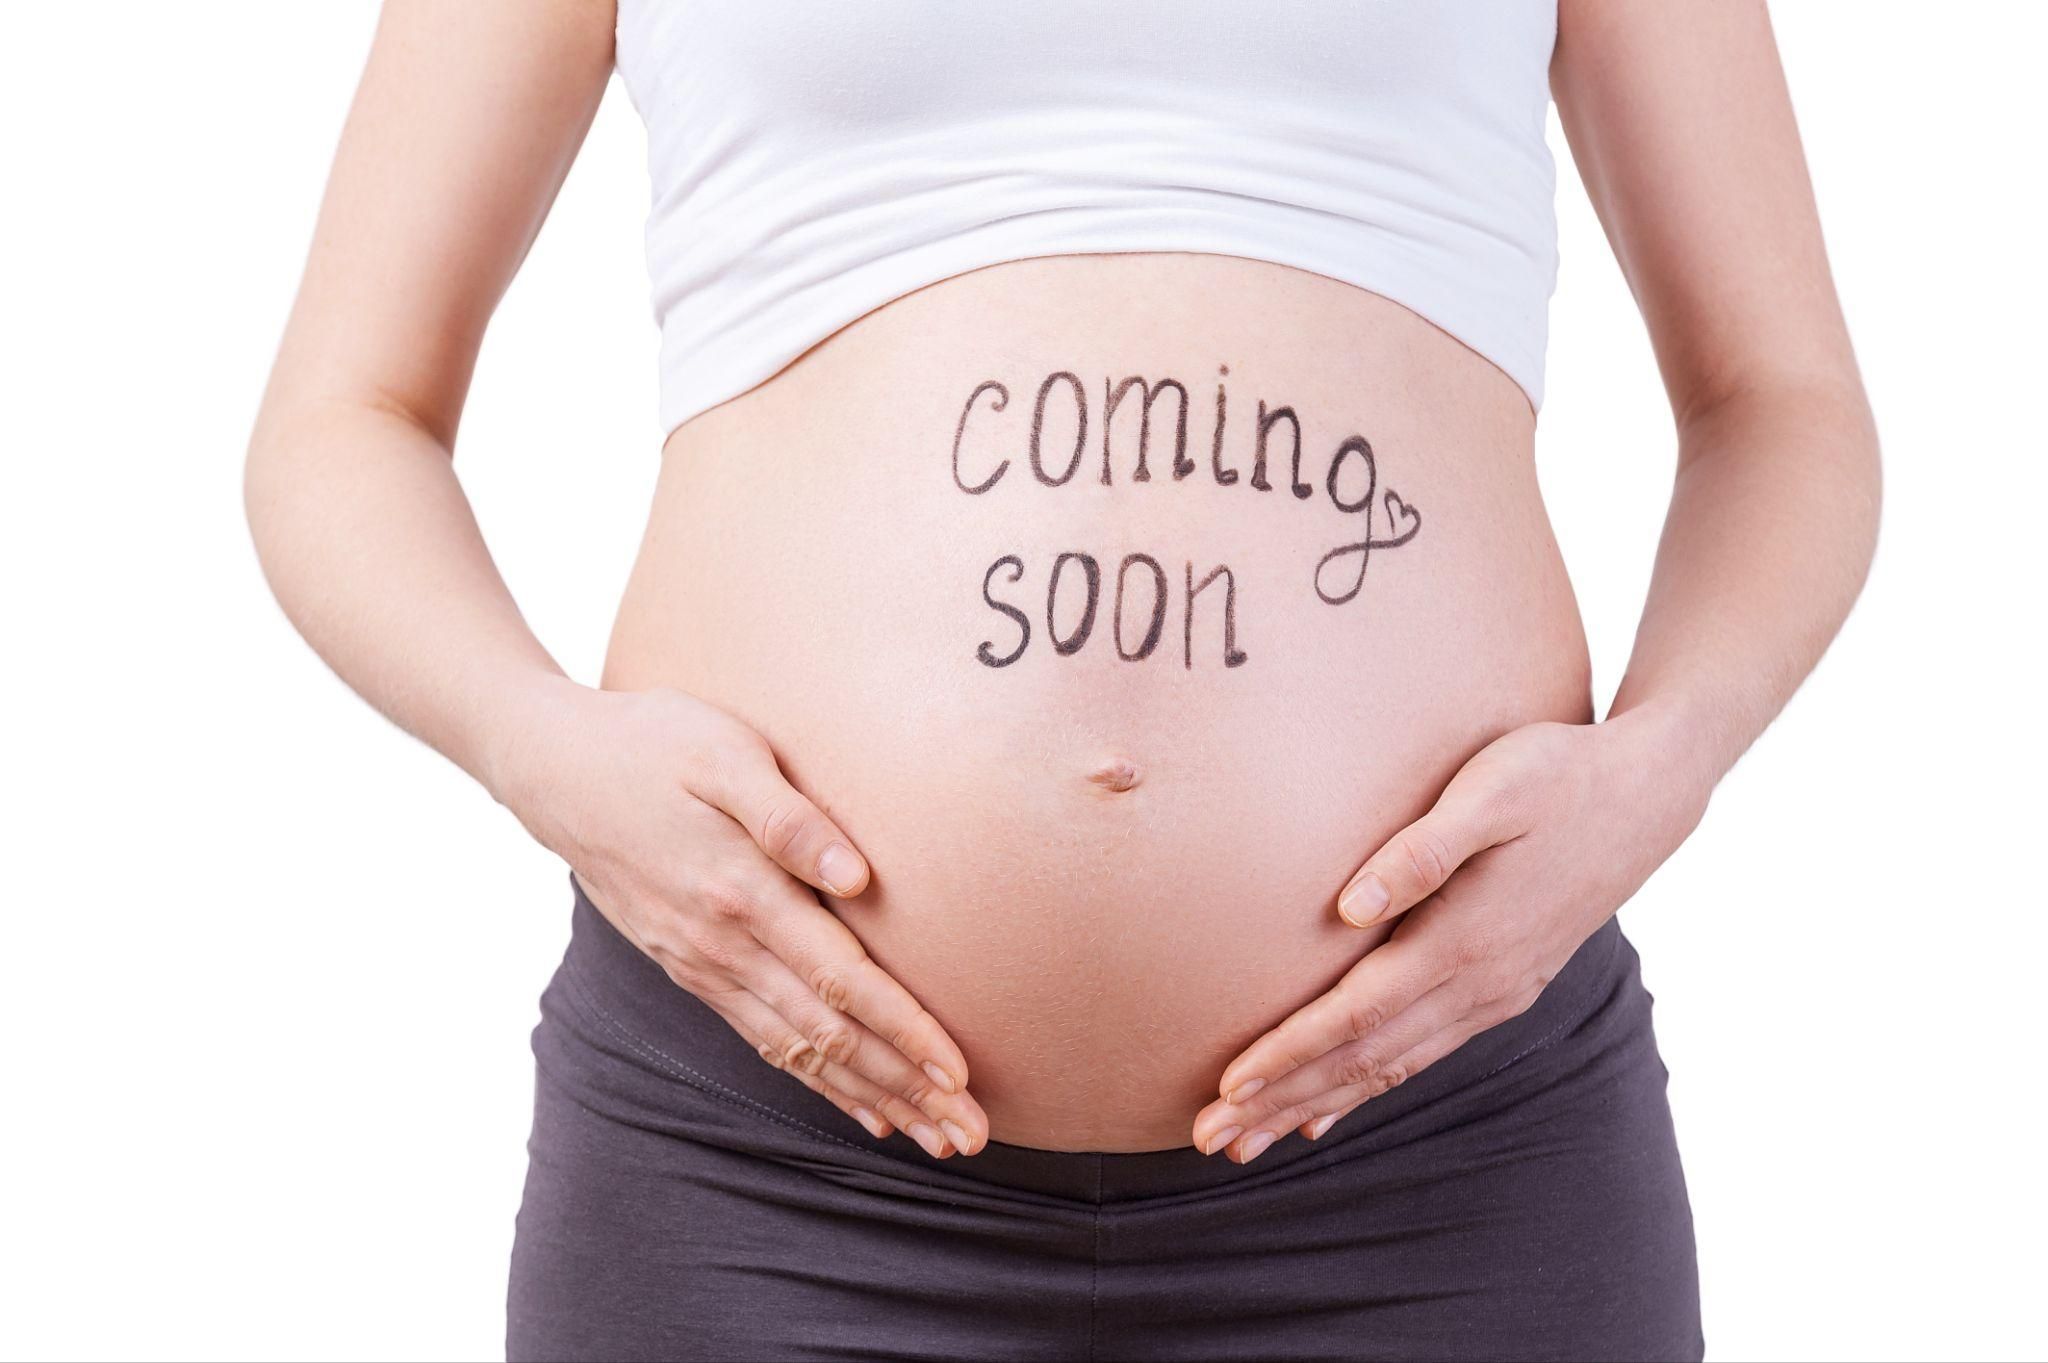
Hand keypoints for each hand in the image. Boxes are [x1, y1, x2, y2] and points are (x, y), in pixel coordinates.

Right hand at [496, 679, 986, 1158]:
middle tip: (971, 1135)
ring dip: (873, 1098)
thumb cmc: (653, 741)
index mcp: (742, 891)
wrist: (554, 767)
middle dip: (906, 1088)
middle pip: (830, 1037)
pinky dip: (819, 1081)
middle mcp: (722, 946)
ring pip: (801, 1053)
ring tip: (935, 1140)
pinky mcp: (691, 967)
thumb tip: (858, 877)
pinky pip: (766, 1041)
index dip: (904, 1032)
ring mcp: (703, 964)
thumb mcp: (724, 752)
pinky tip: (864, 1110)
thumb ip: (791, 818)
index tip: (958, 1075)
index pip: (841, 982)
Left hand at [1191, 714, 1706, 1162]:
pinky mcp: (1502, 987)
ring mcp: (1494, 993)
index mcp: (1465, 940)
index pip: (1357, 1015)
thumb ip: (1421, 850)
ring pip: (1390, 1068)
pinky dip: (1368, 1088)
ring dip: (1316, 1106)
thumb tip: (1348, 906)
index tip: (1230, 1085)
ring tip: (1249, 1138)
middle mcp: (1479, 984)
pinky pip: (1421, 1053)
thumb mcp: (1493, 790)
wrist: (1648, 796)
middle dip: (1283, 1101)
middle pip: (1364, 1061)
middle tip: (1210, 1139)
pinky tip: (1328, 1114)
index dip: (1290, 1054)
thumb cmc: (1557, 775)